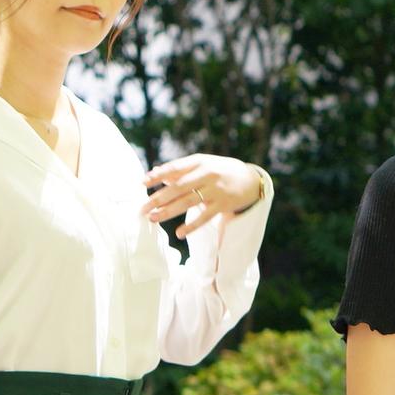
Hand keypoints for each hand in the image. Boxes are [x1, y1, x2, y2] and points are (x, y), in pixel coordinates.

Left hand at [142, 154, 263, 237]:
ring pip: (188, 202)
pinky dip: (191, 226)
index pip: (175, 168)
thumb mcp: (204, 164)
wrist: (252, 179)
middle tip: (142, 209)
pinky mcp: (224, 204)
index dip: (158, 176)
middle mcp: (208, 173)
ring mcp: (216, 189)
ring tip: (153, 219)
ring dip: (169, 211)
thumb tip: (155, 172)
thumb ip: (181, 169)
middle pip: (178, 187)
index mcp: (200, 161)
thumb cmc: (221, 170)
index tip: (142, 183)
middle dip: (158, 198)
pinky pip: (204, 217)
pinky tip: (179, 233)